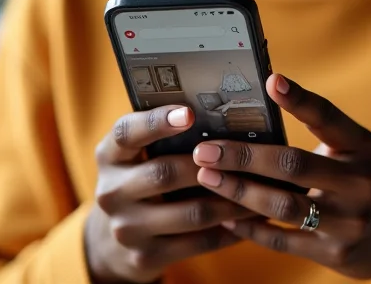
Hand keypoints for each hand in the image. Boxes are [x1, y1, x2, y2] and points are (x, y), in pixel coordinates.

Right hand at [86, 105, 253, 283]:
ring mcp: (126, 229)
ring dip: (230, 200)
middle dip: (208, 164)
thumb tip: (219, 112)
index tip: (189, 113)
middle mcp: (111, 192)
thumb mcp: (137, 153)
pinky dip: (229, 230)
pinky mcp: (146, 257)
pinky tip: (250, 217)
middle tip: (244, 154)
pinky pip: (199, 242)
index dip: (157, 122)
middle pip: (164, 173)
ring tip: (261, 187)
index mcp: (109, 155)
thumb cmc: (140, 176)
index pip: (127, 133)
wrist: (111, 240)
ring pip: (191, 212)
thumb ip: (164, 134)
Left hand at [191, 75, 370, 283]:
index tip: (271, 80)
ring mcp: (349, 221)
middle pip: (293, 165)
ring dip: (240, 192)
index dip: (299, 99)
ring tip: (208, 178)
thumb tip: (262, 107)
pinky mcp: (337, 253)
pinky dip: (252, 229)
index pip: (328, 117)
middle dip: (244, 156)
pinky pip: (285, 241)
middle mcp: (359, 182)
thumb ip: (321, 133)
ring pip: (284, 206)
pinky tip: (227, 218)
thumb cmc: (368, 180)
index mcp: (362, 146)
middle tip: (207, 149)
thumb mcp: (357, 150)